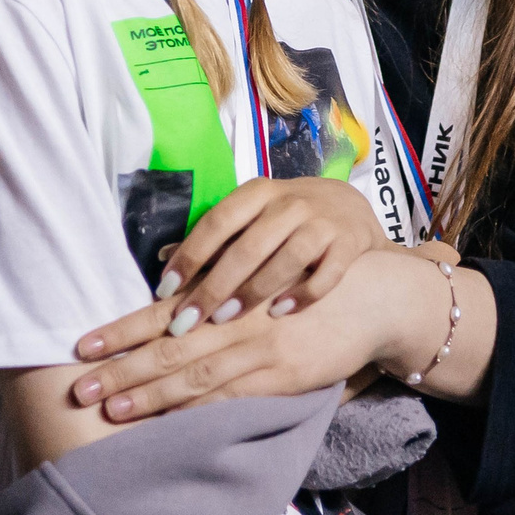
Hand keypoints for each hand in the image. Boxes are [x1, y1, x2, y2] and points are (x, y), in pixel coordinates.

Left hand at [69, 246, 432, 421]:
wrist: (371, 295)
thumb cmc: (307, 278)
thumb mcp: (259, 267)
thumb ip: (214, 276)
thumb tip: (162, 268)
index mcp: (225, 290)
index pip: (159, 313)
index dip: (119, 330)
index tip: (81, 346)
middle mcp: (235, 318)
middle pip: (166, 348)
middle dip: (120, 369)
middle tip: (78, 389)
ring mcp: (258, 349)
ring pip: (193, 377)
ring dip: (148, 396)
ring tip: (110, 410)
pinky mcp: (283, 375)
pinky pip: (231, 398)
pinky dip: (198, 411)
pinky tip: (169, 423)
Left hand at [145, 176, 385, 333]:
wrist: (351, 209)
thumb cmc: (288, 219)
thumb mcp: (252, 216)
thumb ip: (215, 237)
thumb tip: (163, 258)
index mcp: (258, 193)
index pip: (218, 220)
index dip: (190, 255)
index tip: (165, 291)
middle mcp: (290, 203)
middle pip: (248, 245)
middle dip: (215, 286)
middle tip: (187, 322)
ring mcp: (323, 222)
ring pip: (287, 258)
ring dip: (254, 291)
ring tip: (226, 320)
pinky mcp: (349, 243)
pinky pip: (328, 272)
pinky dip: (304, 294)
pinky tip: (281, 314)